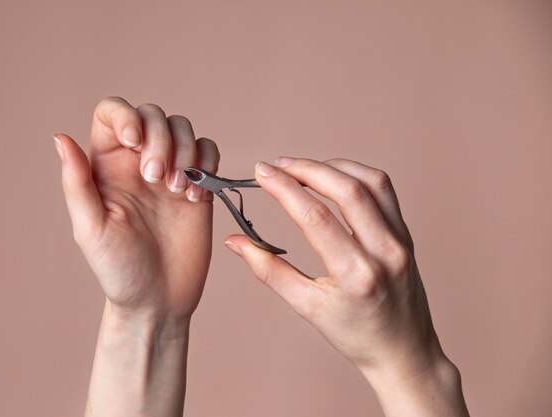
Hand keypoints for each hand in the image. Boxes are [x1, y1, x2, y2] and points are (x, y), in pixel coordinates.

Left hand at [54, 97, 219, 321]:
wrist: (158, 300)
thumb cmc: (118, 270)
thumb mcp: (90, 228)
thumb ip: (76, 183)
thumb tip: (60, 138)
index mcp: (106, 165)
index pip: (112, 112)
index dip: (126, 115)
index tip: (135, 141)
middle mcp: (138, 162)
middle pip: (154, 115)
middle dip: (160, 139)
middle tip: (156, 180)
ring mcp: (171, 173)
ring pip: (184, 128)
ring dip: (186, 152)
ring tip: (178, 190)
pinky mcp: (199, 187)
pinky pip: (209, 152)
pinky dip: (207, 165)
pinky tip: (196, 198)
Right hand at [224, 157, 467, 415]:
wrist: (402, 351)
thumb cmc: (355, 334)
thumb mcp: (306, 307)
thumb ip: (268, 270)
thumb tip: (236, 241)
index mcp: (355, 275)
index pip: (315, 216)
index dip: (284, 188)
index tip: (262, 173)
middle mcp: (384, 252)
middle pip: (347, 189)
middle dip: (307, 168)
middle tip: (277, 165)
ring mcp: (400, 240)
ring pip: (370, 181)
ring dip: (333, 166)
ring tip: (302, 167)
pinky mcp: (406, 234)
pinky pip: (384, 191)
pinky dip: (356, 174)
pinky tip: (333, 176)